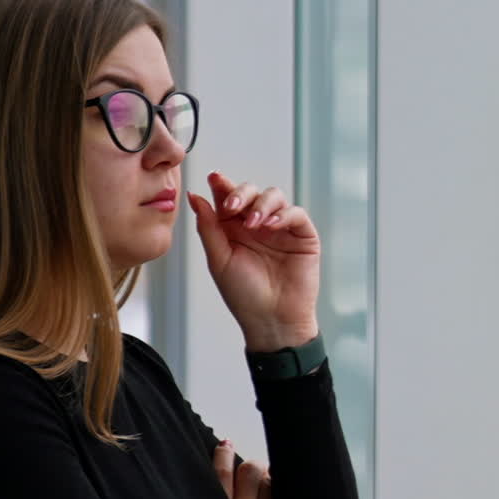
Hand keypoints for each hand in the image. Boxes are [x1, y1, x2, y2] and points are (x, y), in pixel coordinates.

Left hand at [187, 171, 319, 351]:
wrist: (271, 321)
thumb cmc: (244, 296)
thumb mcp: (219, 260)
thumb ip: (208, 227)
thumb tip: (195, 196)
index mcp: (234, 229)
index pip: (228, 198)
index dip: (222, 185)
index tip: (214, 178)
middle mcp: (257, 225)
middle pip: (251, 192)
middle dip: (241, 193)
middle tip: (232, 206)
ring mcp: (281, 228)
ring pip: (274, 196)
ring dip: (262, 204)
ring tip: (254, 224)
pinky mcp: (302, 235)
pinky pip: (295, 213)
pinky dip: (283, 215)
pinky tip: (271, 226)